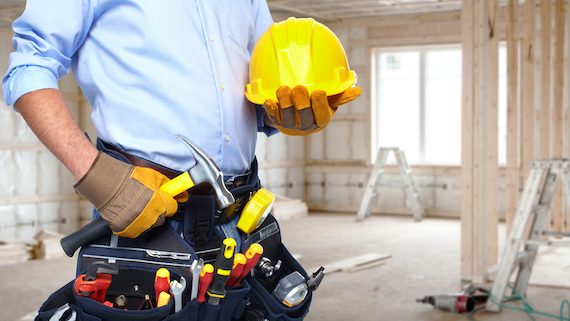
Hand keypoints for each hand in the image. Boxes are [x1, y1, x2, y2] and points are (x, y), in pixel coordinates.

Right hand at [74, 152, 188, 237]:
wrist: (107, 184)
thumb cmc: (128, 179)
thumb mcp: (154, 177)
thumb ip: (169, 186)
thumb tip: (181, 193)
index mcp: (159, 203)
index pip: (172, 208)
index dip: (167, 203)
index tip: (163, 201)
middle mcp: (151, 216)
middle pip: (161, 219)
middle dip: (157, 211)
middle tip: (147, 203)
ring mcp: (138, 225)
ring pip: (149, 226)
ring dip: (146, 219)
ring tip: (136, 207)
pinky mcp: (126, 230)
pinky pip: (135, 231)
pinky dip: (133, 224)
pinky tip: (129, 214)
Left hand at [263, 85, 361, 135]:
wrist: (296, 117)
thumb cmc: (316, 106)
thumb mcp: (330, 102)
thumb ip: (341, 96)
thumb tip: (358, 90)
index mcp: (320, 120)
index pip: (321, 116)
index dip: (319, 105)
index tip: (318, 92)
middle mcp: (305, 126)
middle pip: (303, 116)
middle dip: (300, 102)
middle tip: (299, 88)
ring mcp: (290, 125)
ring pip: (286, 116)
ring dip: (284, 102)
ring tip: (284, 89)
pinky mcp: (277, 122)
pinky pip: (272, 116)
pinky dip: (269, 109)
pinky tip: (268, 101)